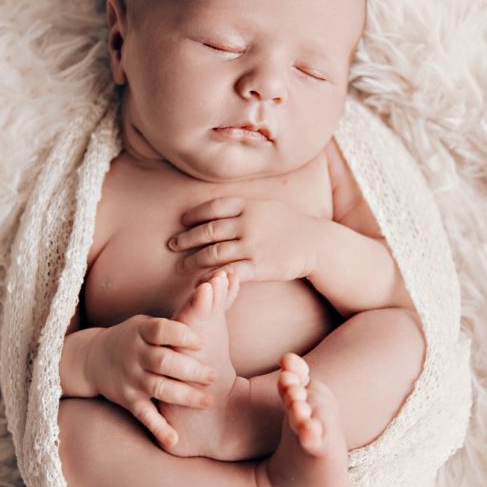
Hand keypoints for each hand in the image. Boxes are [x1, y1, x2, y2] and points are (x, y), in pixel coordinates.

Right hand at [87, 316, 216, 449]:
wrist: (92, 359)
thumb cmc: (132, 339)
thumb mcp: (145, 324)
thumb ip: (171, 325)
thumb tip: (209, 309)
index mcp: (141, 332)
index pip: (161, 331)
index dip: (182, 335)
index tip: (203, 341)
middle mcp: (135, 355)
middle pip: (163, 362)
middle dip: (191, 370)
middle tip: (215, 376)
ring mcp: (131, 379)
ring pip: (159, 388)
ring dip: (184, 396)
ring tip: (208, 401)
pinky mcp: (128, 400)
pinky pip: (145, 415)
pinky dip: (159, 428)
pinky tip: (175, 439)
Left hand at [167, 197, 317, 284]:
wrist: (315, 243)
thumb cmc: (289, 224)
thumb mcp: (266, 205)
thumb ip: (242, 206)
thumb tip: (217, 207)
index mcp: (248, 206)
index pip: (213, 207)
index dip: (194, 215)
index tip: (182, 222)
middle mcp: (247, 224)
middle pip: (208, 231)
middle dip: (186, 239)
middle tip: (171, 245)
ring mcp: (252, 246)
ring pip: (213, 253)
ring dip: (193, 260)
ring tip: (181, 265)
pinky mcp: (258, 266)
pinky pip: (229, 272)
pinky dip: (212, 276)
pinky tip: (201, 280)